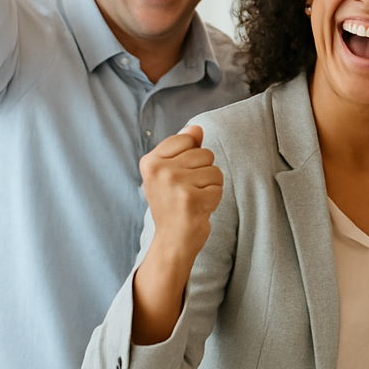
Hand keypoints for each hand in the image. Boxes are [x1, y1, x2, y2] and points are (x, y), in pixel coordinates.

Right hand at [140, 125, 222, 270]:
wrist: (172, 241)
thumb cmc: (173, 203)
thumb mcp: (171, 172)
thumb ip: (184, 148)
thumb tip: (197, 127)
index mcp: (150, 161)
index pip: (187, 138)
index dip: (191, 157)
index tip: (178, 176)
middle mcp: (159, 170)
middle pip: (205, 153)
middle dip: (203, 173)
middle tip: (187, 192)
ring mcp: (174, 184)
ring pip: (215, 170)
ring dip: (210, 187)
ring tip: (193, 200)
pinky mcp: (191, 198)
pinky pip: (218, 187)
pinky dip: (214, 199)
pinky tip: (199, 209)